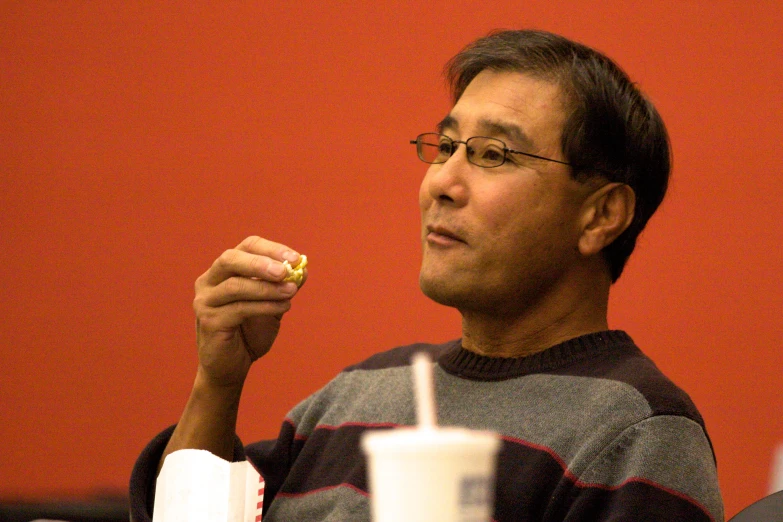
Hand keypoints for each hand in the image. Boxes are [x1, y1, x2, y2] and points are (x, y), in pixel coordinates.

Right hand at [192, 236, 305, 387]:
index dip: (271, 249)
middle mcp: (209, 281)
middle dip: (261, 263)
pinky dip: (265, 306)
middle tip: (286, 271)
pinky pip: (239, 309)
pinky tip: (283, 308)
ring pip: (236, 286)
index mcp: (224, 270)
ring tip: (291, 292)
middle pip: (231, 259)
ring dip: (267, 288)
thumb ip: (283, 287)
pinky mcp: (209, 321)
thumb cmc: (250, 332)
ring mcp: (205, 301)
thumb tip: (303, 269)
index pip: (246, 247)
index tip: (295, 258)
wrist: (231, 367)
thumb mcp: (272, 305)